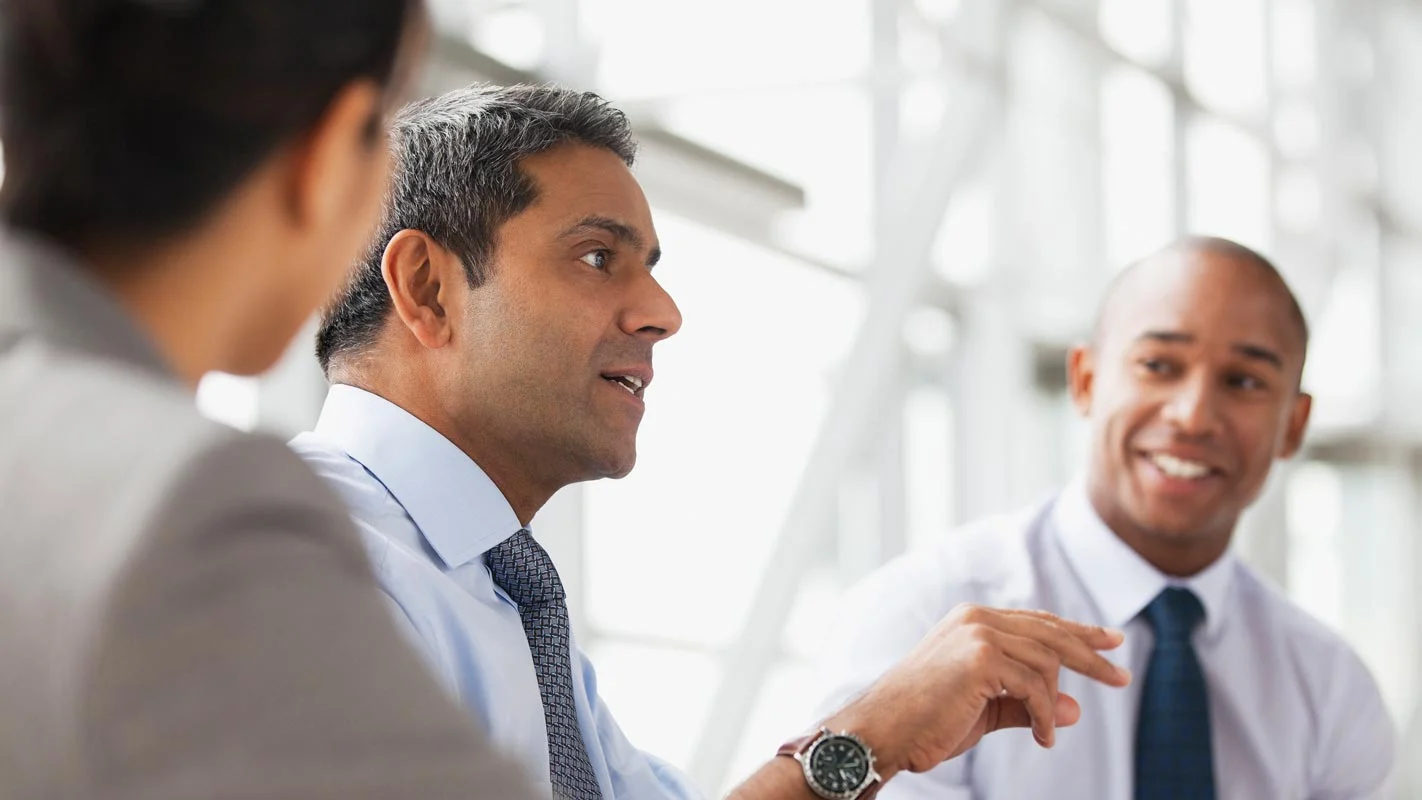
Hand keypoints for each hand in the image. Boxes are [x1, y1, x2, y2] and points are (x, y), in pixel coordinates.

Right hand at [824, 603, 1130, 777]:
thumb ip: (1027, 704)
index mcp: (973, 621)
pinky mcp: (981, 656)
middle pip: (1052, 633)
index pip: (1038, 622)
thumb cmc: (925, 722)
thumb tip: (1077, 708)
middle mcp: (976, 618)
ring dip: (1052, 706)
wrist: (884, 730)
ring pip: (1046, 664)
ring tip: (1043, 734)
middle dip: (1091, 656)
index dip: (1078, 631)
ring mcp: (978, 633)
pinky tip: (1041, 737)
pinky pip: (1035, 688)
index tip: (1111, 642)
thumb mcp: (985, 710)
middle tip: (1121, 678)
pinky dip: (1045, 716)